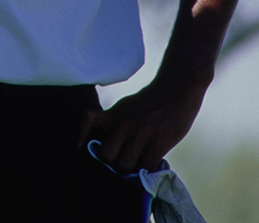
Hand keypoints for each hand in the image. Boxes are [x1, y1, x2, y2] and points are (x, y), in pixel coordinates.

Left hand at [77, 72, 207, 172]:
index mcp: (114, 114)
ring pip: (125, 166)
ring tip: (137, 164)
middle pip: (105, 155)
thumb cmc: (150, 102)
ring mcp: (141, 133)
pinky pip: (147, 167)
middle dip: (111, 162)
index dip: (80, 136)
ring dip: (131, 170)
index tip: (80, 148)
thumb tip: (106, 148)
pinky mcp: (160, 141)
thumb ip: (115, 124)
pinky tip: (151, 163)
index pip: (86, 120)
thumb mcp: (125, 107)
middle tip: (121, 160)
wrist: (177, 89)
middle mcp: (123, 124)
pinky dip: (148, 170)